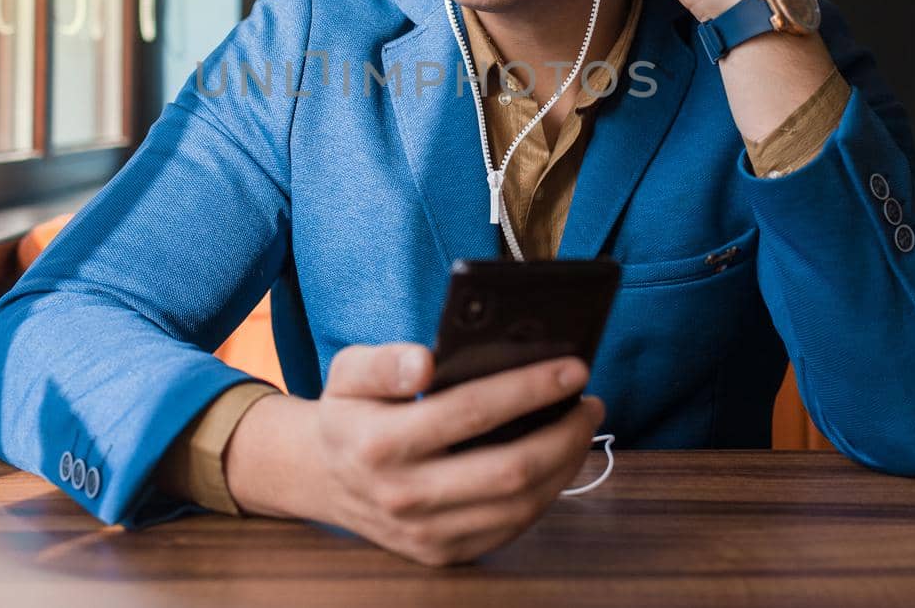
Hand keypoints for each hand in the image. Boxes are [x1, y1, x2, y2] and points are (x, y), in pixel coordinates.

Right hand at [233, 342, 603, 566]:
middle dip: (564, 432)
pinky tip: (558, 460)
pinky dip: (546, 492)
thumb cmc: (350, 413)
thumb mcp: (348, 372)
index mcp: (380, 444)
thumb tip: (425, 360)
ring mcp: (426, 534)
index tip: (571, 367)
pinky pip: (511, 527)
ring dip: (564, 464)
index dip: (529, 388)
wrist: (325, 479)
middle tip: (589, 400)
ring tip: (580, 425)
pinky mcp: (444, 554)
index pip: (470, 411)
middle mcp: (404, 496)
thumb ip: (384, 361)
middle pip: (509, 470)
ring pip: (519, 505)